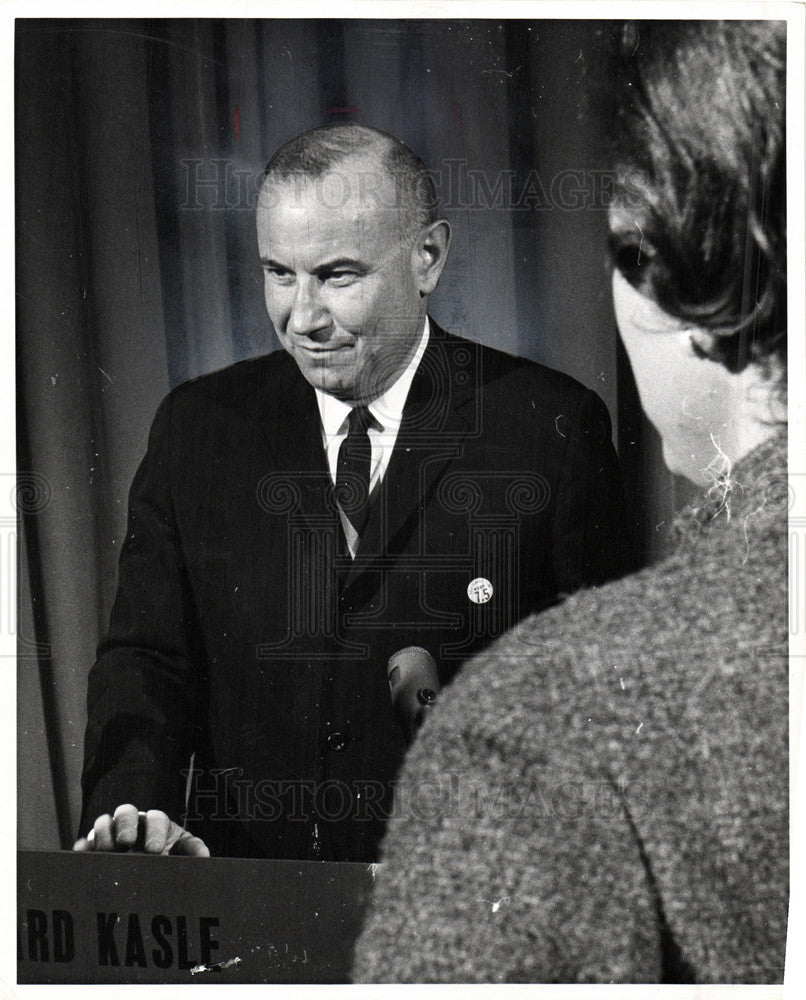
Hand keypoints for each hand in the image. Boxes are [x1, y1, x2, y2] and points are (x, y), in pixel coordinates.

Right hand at [72, 803, 209, 856]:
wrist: (147, 865)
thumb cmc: (168, 854)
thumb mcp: (182, 851)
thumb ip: (193, 850)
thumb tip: (204, 856)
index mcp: (156, 823)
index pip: (156, 818)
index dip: (155, 831)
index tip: (155, 850)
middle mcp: (132, 823)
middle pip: (125, 812)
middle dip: (125, 825)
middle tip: (127, 842)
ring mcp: (110, 833)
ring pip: (103, 822)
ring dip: (103, 834)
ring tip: (106, 851)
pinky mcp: (93, 846)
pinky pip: (84, 842)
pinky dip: (82, 846)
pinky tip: (81, 853)